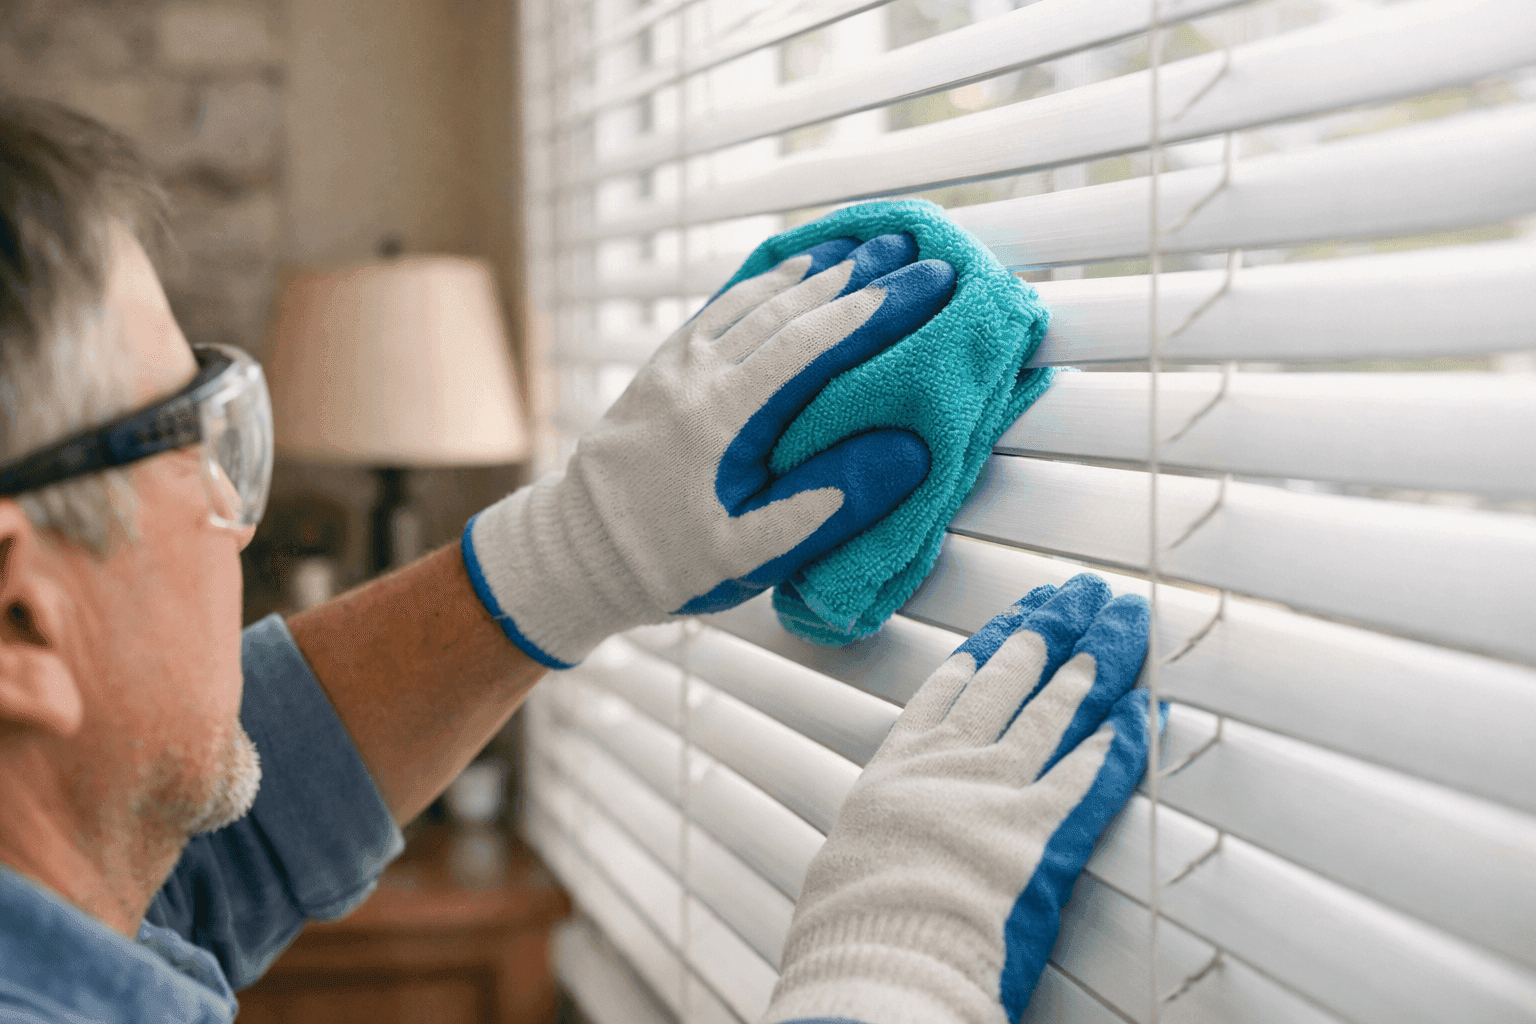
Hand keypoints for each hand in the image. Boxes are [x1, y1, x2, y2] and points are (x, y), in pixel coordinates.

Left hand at [464, 232, 955, 666]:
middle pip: (787, 307)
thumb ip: (828, 500)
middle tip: (911, 250)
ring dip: (809, 270)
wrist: (571, 556)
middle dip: (855, 276)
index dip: (876, 309)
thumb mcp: (748, 552)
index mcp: (722, 415)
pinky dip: (759, 283)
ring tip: (860, 247)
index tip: (928, 284)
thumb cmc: (663, 565)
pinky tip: (786, 271)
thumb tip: (908, 450)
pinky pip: (716, 309)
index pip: (813, 343)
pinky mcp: (658, 370)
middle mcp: (695, 374)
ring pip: (749, 298)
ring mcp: (672, 366)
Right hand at [766, 574, 1151, 1023]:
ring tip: (1115, 624)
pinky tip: (1146, 709)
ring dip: (1093, 663)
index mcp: (906, 763)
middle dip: (1051, 629)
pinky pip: (1098, 772)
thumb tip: (875, 841)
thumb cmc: (854, 916)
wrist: (880, 947)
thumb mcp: (852, 854)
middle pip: (1013, 678)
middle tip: (1077, 592)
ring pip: (1057, 709)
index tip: (1016, 613)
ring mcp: (1003, 789)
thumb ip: (880, 830)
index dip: (993, 643)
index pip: (956, 685)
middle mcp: (957, 762)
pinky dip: (1126, 739)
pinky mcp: (1048, 830)